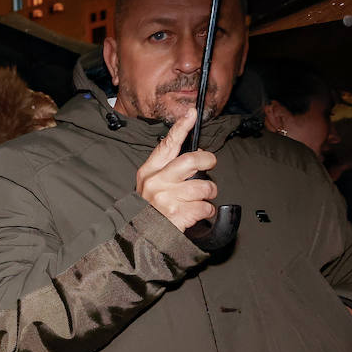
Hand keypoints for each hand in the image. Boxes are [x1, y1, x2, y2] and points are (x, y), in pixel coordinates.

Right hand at [136, 111, 217, 231]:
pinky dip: (206, 212)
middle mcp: (156, 182)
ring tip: (200, 199)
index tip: (192, 113)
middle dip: (208, 160)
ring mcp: (167, 199)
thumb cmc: (150, 208)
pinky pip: (206, 208)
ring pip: (204, 187)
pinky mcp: (178, 215)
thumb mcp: (150, 184)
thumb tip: (197, 155)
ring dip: (208, 194)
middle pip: (191, 161)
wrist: (140, 237)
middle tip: (211, 163)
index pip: (167, 144)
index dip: (181, 127)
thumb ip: (168, 169)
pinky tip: (196, 214)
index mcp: (149, 171)